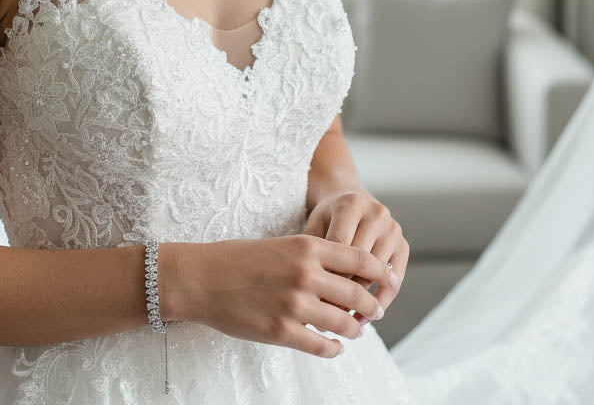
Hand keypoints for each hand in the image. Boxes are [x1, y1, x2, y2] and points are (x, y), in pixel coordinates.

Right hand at [177, 235, 392, 357]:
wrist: (203, 277)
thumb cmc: (240, 258)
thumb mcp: (282, 245)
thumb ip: (312, 255)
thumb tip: (343, 270)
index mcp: (307, 247)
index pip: (358, 257)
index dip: (379, 270)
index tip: (390, 279)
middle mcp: (306, 273)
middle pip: (357, 292)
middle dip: (372, 305)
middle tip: (376, 312)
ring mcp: (295, 304)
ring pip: (344, 322)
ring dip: (355, 329)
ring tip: (356, 331)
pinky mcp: (282, 330)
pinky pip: (321, 345)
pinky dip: (333, 348)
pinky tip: (335, 347)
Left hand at [302, 189, 408, 321]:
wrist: (350, 201)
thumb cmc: (327, 220)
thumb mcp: (314, 226)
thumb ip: (313, 254)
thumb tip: (308, 296)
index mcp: (350, 204)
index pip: (339, 245)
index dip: (327, 274)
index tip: (313, 300)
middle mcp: (376, 213)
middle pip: (360, 261)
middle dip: (343, 291)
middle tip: (327, 318)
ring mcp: (393, 229)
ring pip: (377, 274)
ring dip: (361, 302)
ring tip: (343, 323)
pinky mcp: (404, 245)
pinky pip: (395, 281)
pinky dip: (380, 302)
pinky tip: (364, 319)